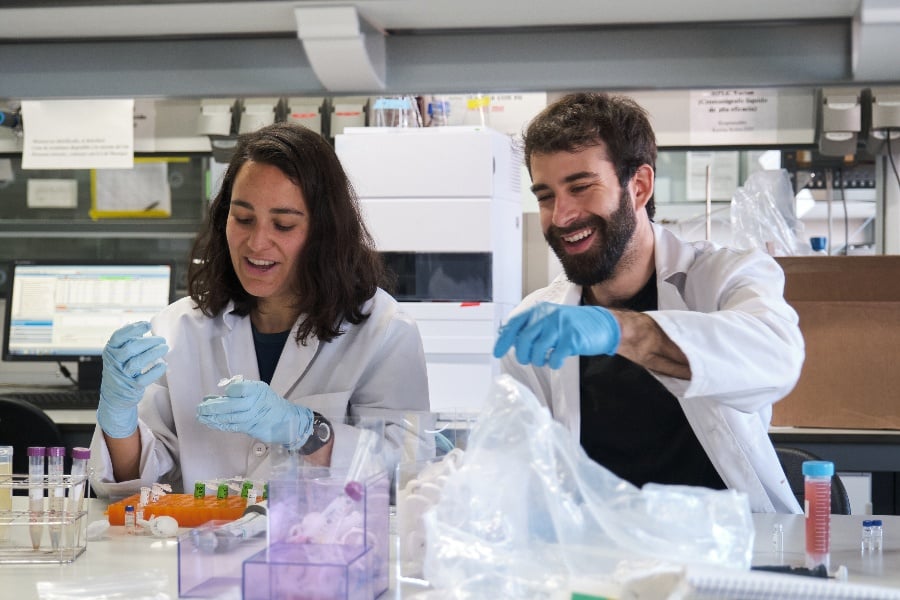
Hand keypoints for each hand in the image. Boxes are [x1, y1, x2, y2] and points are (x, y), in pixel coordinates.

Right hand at [98, 321, 167, 437]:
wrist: (114, 395)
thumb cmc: (121, 369)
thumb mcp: (118, 354)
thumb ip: (128, 340)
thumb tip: (142, 324)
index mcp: (110, 351)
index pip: (118, 336)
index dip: (133, 329)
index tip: (147, 325)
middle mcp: (114, 362)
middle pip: (131, 348)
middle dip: (149, 342)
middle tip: (162, 339)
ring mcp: (122, 375)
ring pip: (137, 362)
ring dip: (153, 353)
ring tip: (165, 348)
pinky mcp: (132, 387)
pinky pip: (144, 378)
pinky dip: (155, 371)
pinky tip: (163, 365)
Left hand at [196, 379, 313, 445]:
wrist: (286, 420)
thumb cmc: (270, 403)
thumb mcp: (260, 390)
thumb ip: (242, 390)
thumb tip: (222, 393)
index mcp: (257, 390)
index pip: (238, 388)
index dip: (229, 391)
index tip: (224, 394)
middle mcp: (254, 403)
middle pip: (229, 405)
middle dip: (212, 407)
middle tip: (200, 407)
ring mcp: (252, 417)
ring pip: (228, 417)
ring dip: (212, 417)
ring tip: (201, 416)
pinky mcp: (250, 428)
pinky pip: (231, 426)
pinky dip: (219, 425)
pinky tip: (210, 423)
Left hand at [493, 302, 620, 368]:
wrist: (602, 324)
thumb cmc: (573, 325)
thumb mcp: (551, 320)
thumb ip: (533, 327)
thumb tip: (510, 340)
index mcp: (540, 310)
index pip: (515, 324)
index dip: (504, 339)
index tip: (497, 352)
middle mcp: (548, 316)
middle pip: (524, 340)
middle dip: (522, 354)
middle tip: (528, 360)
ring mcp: (560, 326)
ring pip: (537, 350)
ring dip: (538, 360)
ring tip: (545, 359)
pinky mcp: (572, 338)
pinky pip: (554, 357)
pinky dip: (553, 363)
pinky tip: (557, 360)